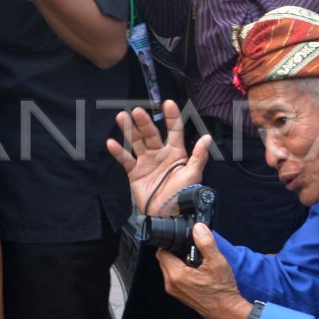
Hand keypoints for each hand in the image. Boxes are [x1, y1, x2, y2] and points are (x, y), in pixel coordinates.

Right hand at [106, 99, 211, 214]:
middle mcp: (160, 153)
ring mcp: (146, 161)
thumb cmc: (183, 195)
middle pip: (151, 134)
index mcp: (176, 152)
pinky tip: (111, 143)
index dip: (172, 117)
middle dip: (144, 122)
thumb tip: (207, 137)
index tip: (168, 103)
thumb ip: (199, 156)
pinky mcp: (135, 172)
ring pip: (136, 142)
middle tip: (137, 111)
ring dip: (129, 130)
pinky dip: (118, 151)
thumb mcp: (193, 175)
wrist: (167, 216)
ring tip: (122, 117)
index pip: (174, 130)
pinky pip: (125, 159)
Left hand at [158, 223, 252, 318]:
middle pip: (164, 260)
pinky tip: (196, 270)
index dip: (169, 243)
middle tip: (190, 248)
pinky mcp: (181, 295)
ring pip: (169, 269)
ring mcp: (175, 291)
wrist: (227, 311)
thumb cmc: (222, 291)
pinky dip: (182, 271)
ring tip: (195, 259)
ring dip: (178, 261)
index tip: (180, 239)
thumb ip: (206, 243)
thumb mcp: (216, 262)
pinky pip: (175, 278)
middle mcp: (172, 284)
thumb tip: (198, 228)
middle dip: (174, 251)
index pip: (161, 252)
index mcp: (177, 275)